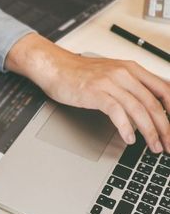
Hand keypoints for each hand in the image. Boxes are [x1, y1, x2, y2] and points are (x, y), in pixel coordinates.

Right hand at [6, 34, 169, 151]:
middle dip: (165, 127)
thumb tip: (143, 106)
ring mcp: (111, 83)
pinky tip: (129, 138)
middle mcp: (125, 74)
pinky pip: (117, 112)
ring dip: (150, 131)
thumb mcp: (110, 75)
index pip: (164, 89)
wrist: (55, 67)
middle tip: (168, 144)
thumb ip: (129, 86)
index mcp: (132, 69)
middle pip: (154, 103)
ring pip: (139, 109)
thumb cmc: (78, 74)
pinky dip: (126, 127)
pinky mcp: (96, 93)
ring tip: (154, 146)